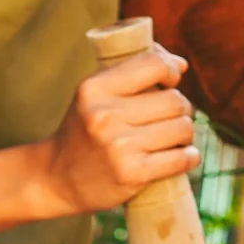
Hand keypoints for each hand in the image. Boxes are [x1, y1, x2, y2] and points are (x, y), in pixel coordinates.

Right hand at [35, 47, 200, 216]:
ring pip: (182, 128)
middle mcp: (105, 115)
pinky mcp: (131, 174)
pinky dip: (188, 156)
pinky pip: (181, 158)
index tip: (172, 81)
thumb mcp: (92, 95)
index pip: (153, 65)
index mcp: (94, 89)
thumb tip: (180, 63)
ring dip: (184, 134)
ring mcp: (118, 146)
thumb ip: (129, 73)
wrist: (55, 179)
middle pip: (175, 101)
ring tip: (171, 139)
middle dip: (180, 109)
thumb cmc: (83, 132)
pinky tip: (181, 156)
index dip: (171, 70)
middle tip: (169, 119)